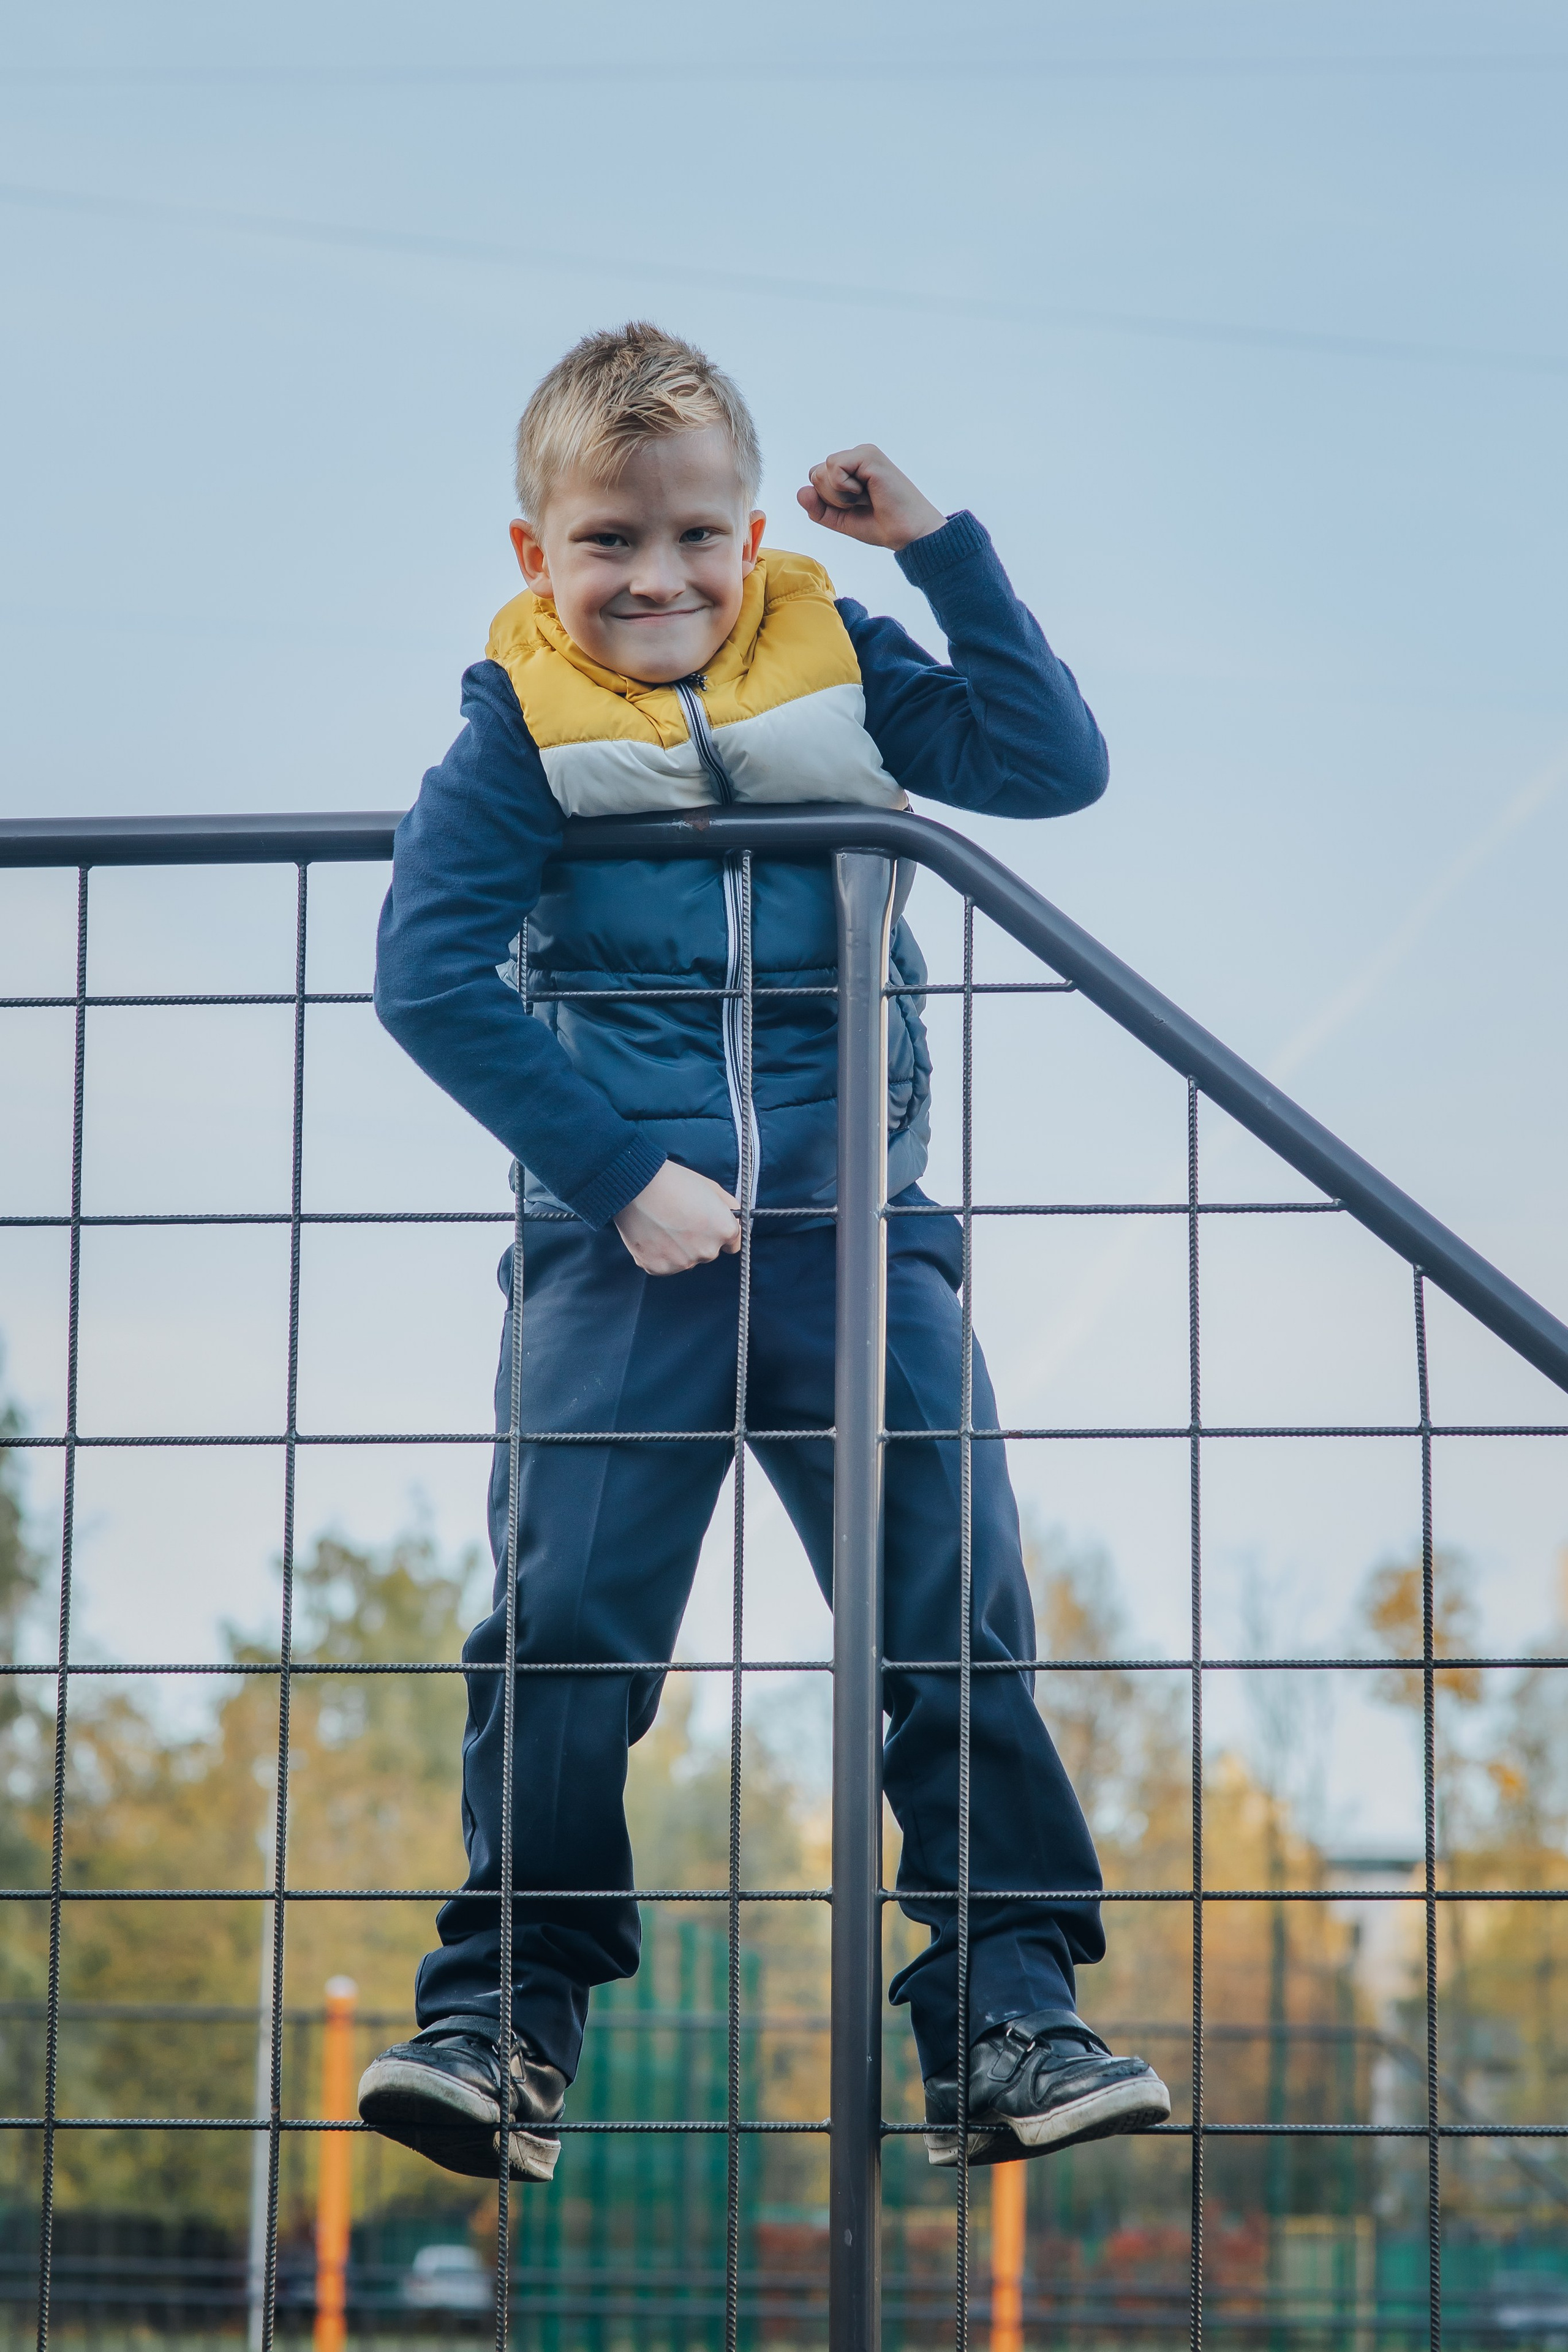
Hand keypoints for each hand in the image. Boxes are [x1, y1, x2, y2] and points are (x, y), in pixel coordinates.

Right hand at [613, 1160, 741, 1274]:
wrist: (636, 1186)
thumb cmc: (674, 1182)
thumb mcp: (711, 1187)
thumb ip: (729, 1207)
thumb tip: (735, 1219)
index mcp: (723, 1231)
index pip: (732, 1243)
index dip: (718, 1231)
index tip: (706, 1224)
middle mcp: (707, 1251)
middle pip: (707, 1252)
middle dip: (698, 1240)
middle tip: (679, 1219)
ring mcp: (682, 1263)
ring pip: (685, 1260)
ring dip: (678, 1249)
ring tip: (662, 1225)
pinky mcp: (658, 1268)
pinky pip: (664, 1265)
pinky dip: (658, 1254)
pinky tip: (651, 1234)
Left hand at [797, 444, 945, 550]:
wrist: (908, 534)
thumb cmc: (881, 525)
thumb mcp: (841, 520)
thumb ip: (818, 509)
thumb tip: (801, 491)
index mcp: (851, 468)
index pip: (816, 479)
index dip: (827, 501)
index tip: (855, 508)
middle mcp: (856, 456)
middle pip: (815, 474)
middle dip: (832, 498)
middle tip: (862, 504)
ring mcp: (863, 453)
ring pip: (822, 471)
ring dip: (839, 495)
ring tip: (866, 498)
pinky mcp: (868, 455)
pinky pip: (834, 467)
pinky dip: (844, 488)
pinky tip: (867, 492)